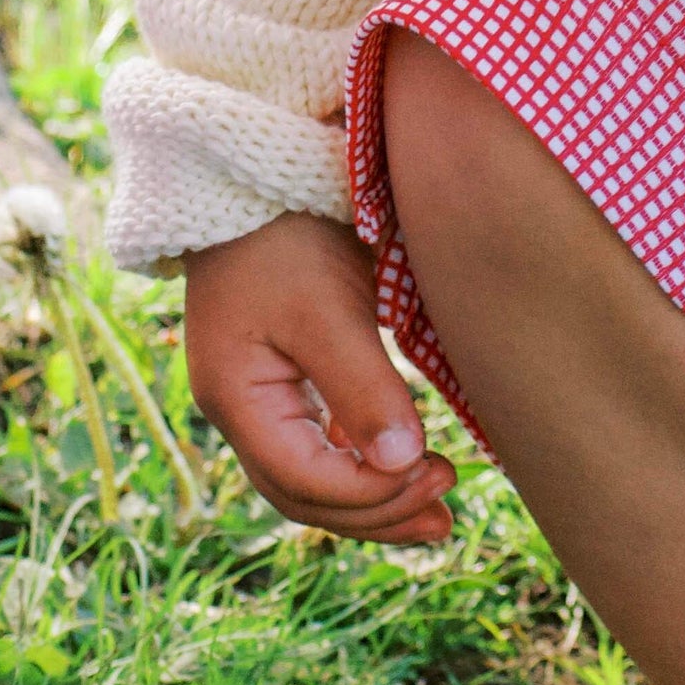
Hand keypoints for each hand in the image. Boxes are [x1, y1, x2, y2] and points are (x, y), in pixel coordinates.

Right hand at [182, 212, 456, 544]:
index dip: (372, 495)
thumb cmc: (285, 233)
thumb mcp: (329, 308)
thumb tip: (402, 464)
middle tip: (448, 508)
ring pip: (309, 480)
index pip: (305, 481)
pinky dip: (358, 466)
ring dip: (372, 500)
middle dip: (376, 512)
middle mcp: (237, 411)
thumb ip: (363, 389)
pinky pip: (314, 447)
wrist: (253, 172)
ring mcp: (254, 397)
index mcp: (236, 399)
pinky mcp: (277, 378)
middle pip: (304, 495)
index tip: (435, 473)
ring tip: (437, 509)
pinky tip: (398, 465)